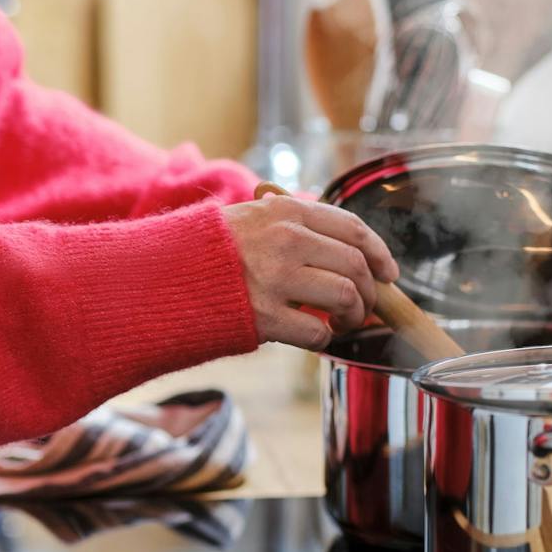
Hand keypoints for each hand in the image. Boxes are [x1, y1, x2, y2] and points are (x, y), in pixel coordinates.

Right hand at [223, 192, 397, 349]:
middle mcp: (287, 240)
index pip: (353, 228)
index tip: (388, 272)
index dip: (379, 253)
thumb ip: (293, 223)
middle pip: (355, 266)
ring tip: (340, 324)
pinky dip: (323, 339)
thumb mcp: (251, 218)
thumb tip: (342, 244)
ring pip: (345, 297)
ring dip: (351, 317)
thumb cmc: (209, 251)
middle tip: (363, 307)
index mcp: (287, 212)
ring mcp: (276, 278)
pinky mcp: (265, 316)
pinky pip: (318, 332)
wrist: (163, 277)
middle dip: (369, 293)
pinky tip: (313, 336)